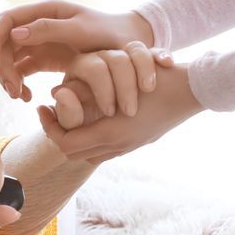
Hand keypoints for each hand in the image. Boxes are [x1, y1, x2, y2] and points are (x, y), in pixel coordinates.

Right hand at [0, 0, 155, 100]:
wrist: (131, 46)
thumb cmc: (110, 34)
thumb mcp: (82, 31)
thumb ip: (50, 29)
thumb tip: (15, 34)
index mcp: (45, 10)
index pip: (7, 20)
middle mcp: (39, 24)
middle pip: (6, 43)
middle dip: (3, 66)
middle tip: (12, 90)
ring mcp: (41, 42)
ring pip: (11, 59)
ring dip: (9, 78)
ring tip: (19, 96)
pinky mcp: (46, 59)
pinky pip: (23, 71)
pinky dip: (20, 84)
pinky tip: (26, 97)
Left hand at [37, 60, 202, 163]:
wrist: (192, 90)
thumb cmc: (156, 80)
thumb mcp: (119, 81)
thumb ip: (87, 93)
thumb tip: (58, 93)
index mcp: (110, 133)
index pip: (65, 144)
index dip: (49, 127)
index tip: (42, 107)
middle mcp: (118, 145)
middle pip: (74, 153)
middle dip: (59, 134)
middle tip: (50, 112)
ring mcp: (130, 146)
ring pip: (90, 154)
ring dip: (76, 138)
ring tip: (68, 116)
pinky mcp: (139, 141)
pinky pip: (106, 149)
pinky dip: (93, 138)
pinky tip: (92, 117)